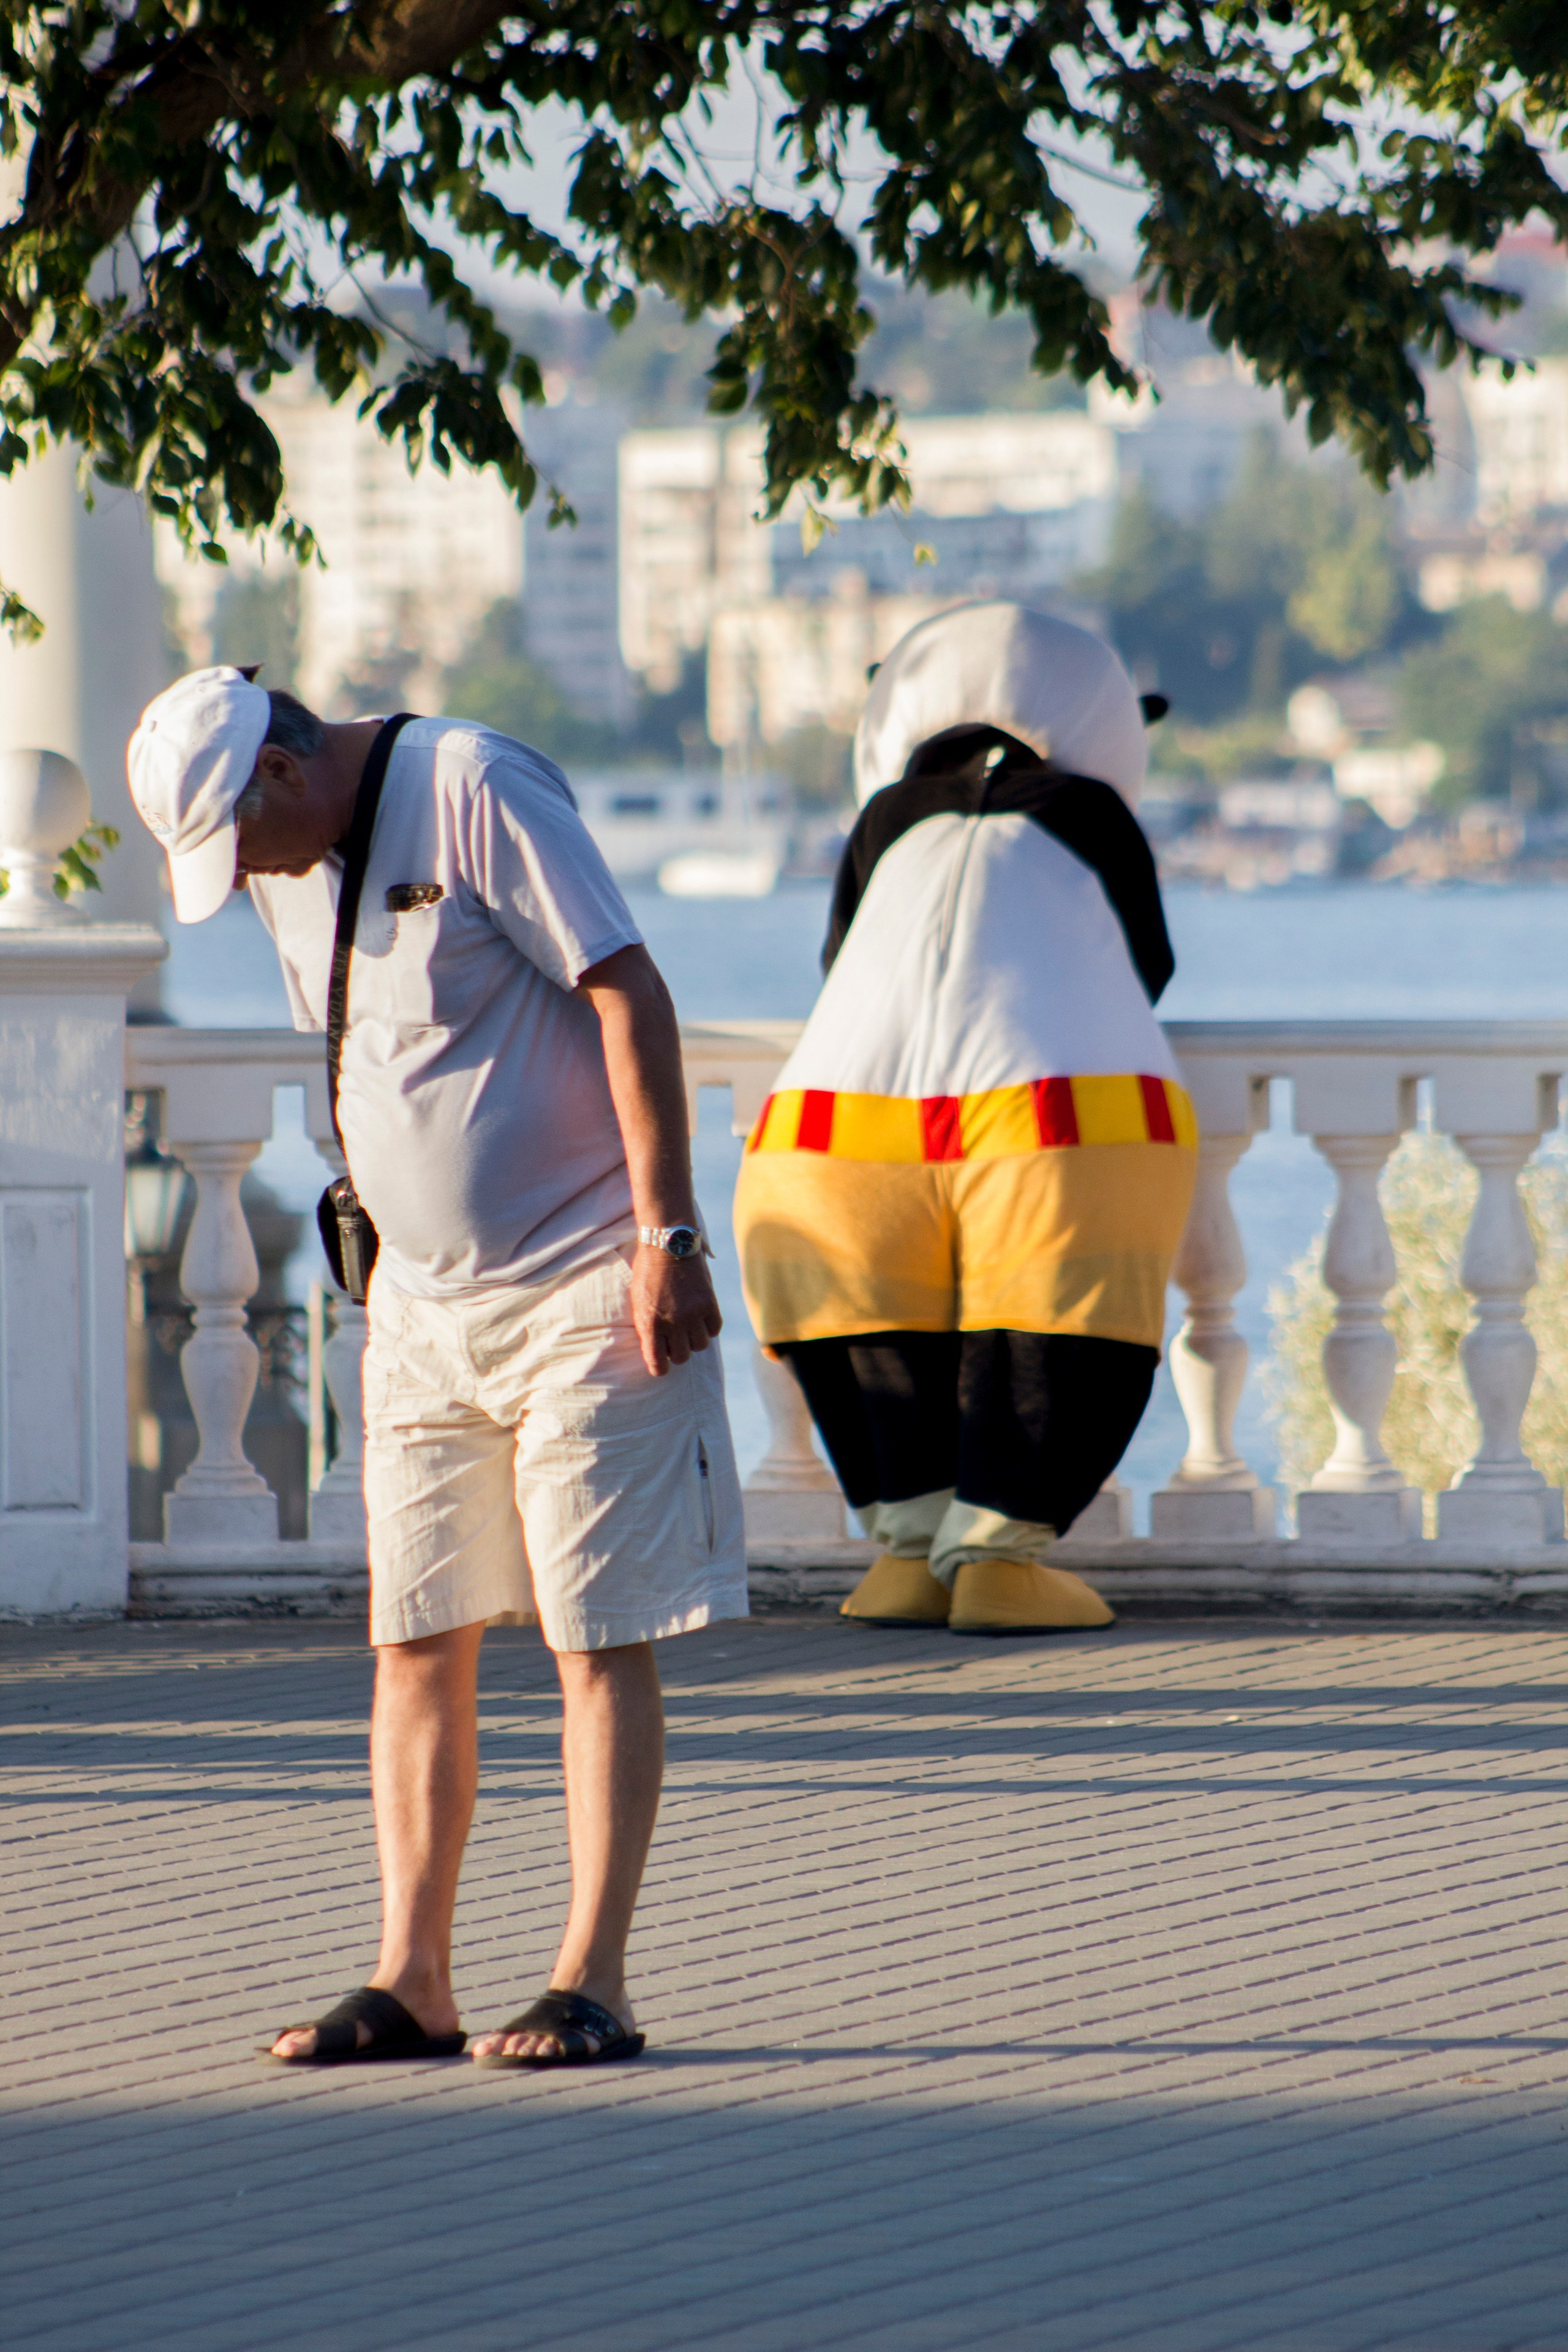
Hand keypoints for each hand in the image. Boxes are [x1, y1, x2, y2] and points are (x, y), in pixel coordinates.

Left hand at [629, 1242, 721, 1376]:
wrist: (668, 1244)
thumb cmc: (647, 1272)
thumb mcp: (637, 1301)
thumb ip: (646, 1327)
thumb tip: (655, 1350)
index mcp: (650, 1323)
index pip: (658, 1364)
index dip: (659, 1367)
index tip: (661, 1363)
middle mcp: (673, 1322)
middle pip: (682, 1357)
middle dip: (677, 1351)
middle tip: (673, 1339)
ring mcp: (693, 1313)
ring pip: (700, 1346)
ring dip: (693, 1340)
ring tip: (687, 1326)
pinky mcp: (709, 1303)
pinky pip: (714, 1330)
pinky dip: (708, 1328)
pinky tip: (700, 1318)